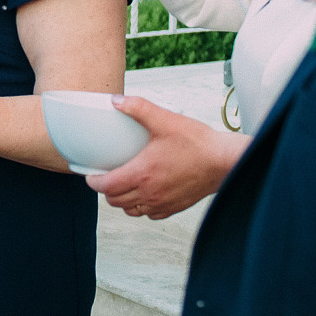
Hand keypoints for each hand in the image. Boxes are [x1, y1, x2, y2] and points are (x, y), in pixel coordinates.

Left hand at [86, 95, 247, 217]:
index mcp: (142, 173)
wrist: (224, 161)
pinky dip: (141, 206)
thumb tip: (116, 101)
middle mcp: (149, 193)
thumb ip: (138, 108)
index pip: (106, 186)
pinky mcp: (174, 207)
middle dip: (106, 190)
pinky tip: (145, 193)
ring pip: (130, 210)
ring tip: (124, 185)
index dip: (93, 182)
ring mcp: (161, 203)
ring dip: (122, 200)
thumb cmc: (197, 142)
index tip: (91, 175)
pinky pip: (149, 214)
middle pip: (114, 200)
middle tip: (107, 176)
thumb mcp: (165, 120)